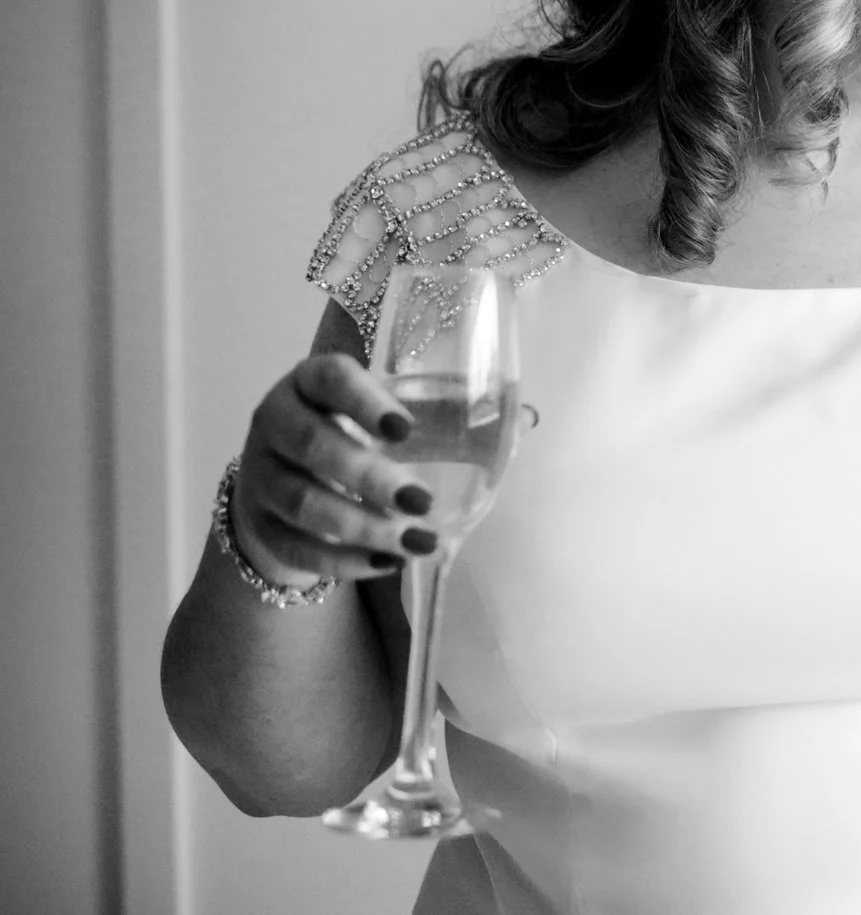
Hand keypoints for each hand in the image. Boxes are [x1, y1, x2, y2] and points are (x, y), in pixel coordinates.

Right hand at [230, 351, 441, 585]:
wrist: (281, 485)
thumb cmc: (349, 438)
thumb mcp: (378, 417)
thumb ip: (438, 412)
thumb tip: (523, 419)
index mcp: (309, 382)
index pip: (330, 377)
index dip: (364, 401)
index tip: (405, 429)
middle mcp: (274, 421)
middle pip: (313, 444)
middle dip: (370, 477)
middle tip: (421, 500)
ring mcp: (259, 474)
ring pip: (302, 502)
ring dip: (363, 527)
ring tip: (417, 541)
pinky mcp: (256, 524)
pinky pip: (294, 546)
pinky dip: (341, 560)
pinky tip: (385, 564)